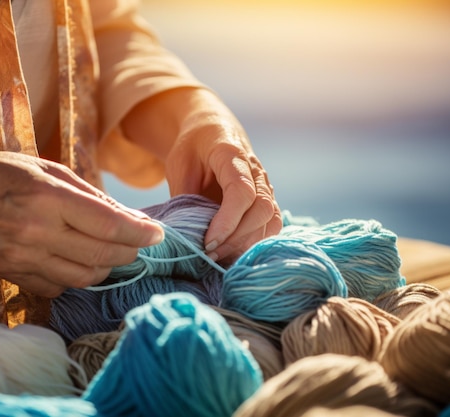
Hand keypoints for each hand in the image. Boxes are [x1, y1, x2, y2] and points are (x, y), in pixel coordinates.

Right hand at [0, 152, 163, 296]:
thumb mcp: (46, 168)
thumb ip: (88, 194)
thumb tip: (127, 216)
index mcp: (48, 198)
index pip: (108, 225)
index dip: (140, 232)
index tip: (157, 233)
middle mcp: (37, 232)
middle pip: (103, 256)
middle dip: (130, 250)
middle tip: (139, 241)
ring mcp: (24, 259)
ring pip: (85, 278)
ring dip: (108, 267)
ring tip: (112, 251)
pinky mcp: (14, 276)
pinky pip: (60, 287)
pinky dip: (79, 277)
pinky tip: (80, 260)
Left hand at [166, 112, 281, 263]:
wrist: (212, 131)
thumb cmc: (193, 148)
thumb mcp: (179, 166)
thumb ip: (184, 198)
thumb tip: (186, 236)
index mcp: (232, 155)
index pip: (241, 192)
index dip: (228, 222)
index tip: (209, 242)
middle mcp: (257, 171)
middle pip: (262, 209)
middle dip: (236, 238)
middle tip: (209, 254)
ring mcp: (266, 186)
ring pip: (271, 220)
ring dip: (246, 244)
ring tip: (218, 257)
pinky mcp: (266, 200)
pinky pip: (271, 225)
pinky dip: (255, 242)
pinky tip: (231, 252)